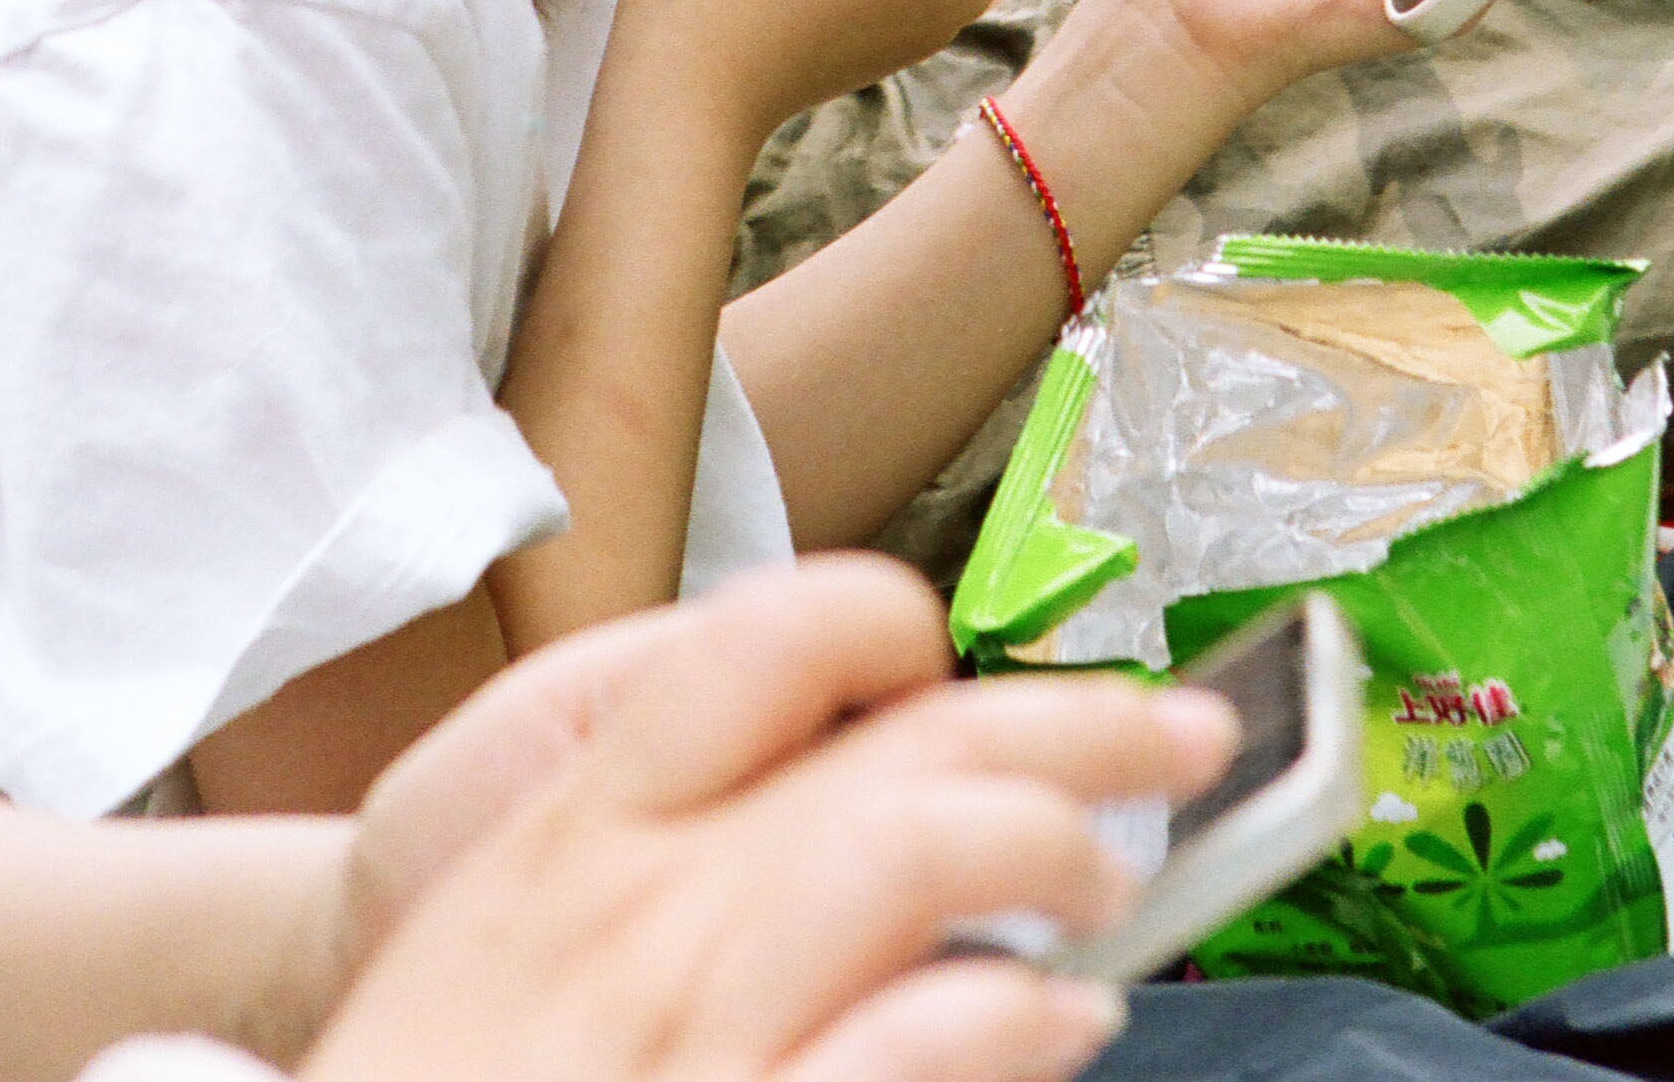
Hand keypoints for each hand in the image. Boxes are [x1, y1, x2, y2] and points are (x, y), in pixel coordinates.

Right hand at [312, 558, 1229, 1081]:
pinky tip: (1059, 1022)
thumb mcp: (500, 944)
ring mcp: (687, 1028)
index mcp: (572, 838)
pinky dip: (1014, 1018)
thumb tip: (826, 800)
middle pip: (900, 739)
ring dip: (1053, 848)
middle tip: (1173, 743)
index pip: (763, 640)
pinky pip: (917, 1043)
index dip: (896, 633)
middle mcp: (632, 910)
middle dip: (1069, 724)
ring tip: (1113, 887)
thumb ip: (640, 856)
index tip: (964, 675)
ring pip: (918, 848)